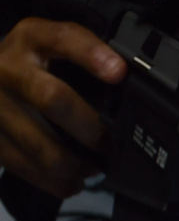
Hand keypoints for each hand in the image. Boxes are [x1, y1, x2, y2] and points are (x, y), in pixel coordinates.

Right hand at [0, 17, 126, 197]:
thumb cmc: (29, 61)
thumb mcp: (53, 42)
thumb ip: (86, 53)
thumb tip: (126, 79)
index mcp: (30, 39)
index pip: (61, 38)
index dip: (91, 54)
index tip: (118, 72)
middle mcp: (7, 69)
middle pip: (52, 98)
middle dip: (89, 128)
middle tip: (107, 142)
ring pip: (40, 145)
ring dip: (76, 164)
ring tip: (93, 167)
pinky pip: (25, 168)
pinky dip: (56, 182)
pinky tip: (71, 180)